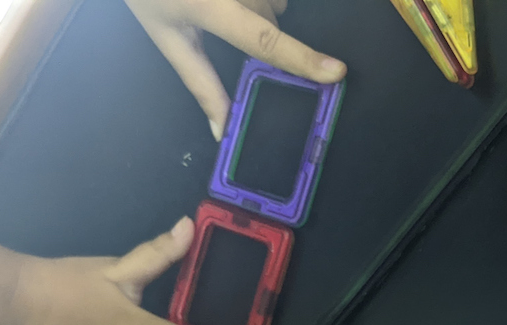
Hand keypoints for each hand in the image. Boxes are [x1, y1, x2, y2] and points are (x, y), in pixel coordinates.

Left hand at [125, 0, 346, 139]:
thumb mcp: (168, 38)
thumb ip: (200, 84)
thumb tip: (223, 130)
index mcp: (211, 7)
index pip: (265, 39)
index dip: (302, 58)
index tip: (337, 72)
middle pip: (271, 21)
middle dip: (257, 30)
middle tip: (220, 19)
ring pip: (275, 1)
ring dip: (260, 5)